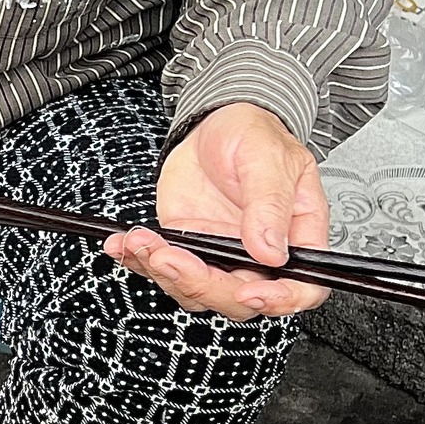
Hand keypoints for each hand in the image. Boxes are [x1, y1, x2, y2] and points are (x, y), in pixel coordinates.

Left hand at [103, 105, 329, 322]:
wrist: (215, 124)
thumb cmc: (254, 136)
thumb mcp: (268, 159)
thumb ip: (270, 205)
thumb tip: (271, 251)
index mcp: (296, 237)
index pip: (301, 288)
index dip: (278, 300)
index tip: (247, 291)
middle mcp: (259, 254)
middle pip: (239, 298)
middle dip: (200, 284)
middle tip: (170, 257)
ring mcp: (221, 254)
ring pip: (195, 290)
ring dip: (163, 272)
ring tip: (141, 242)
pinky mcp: (188, 246)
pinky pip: (163, 267)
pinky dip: (139, 260)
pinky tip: (123, 245)